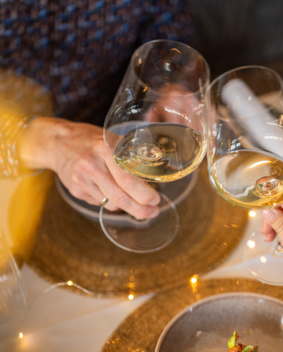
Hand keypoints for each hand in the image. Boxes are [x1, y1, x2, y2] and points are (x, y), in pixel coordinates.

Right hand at [19, 117, 159, 218]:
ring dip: (126, 206)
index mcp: (105, 150)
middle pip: (121, 199)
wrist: (58, 142)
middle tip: (152, 211)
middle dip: (141, 210)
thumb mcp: (111, 139)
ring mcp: (82, 180)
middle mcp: (92, 166)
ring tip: (132, 199)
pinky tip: (107, 189)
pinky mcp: (76, 191)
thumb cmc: (90, 140)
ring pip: (112, 205)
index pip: (128, 180)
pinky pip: (100, 204)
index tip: (156, 200)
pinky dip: (109, 201)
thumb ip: (131, 155)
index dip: (144, 194)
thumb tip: (154, 173)